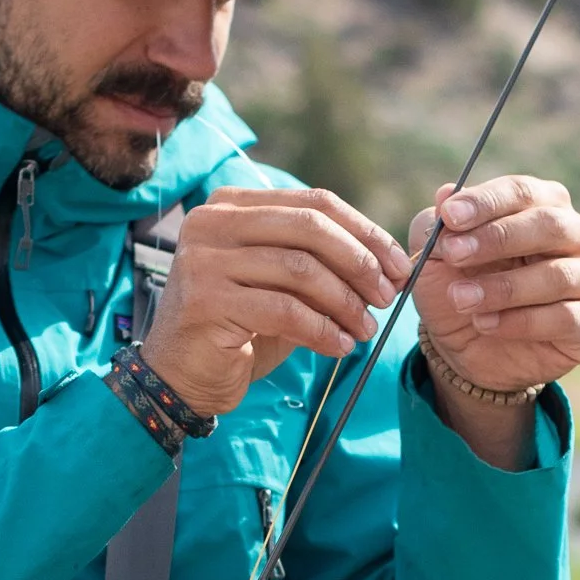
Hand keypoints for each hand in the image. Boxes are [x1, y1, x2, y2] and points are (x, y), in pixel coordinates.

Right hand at [143, 187, 407, 418]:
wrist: (180, 377)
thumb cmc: (239, 330)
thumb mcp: (282, 286)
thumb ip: (318, 263)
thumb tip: (387, 263)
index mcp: (233, 205)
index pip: (314, 203)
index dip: (364, 232)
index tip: (399, 266)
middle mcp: (213, 222)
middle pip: (309, 227)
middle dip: (359, 263)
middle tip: (387, 297)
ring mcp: (205, 259)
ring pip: (299, 268)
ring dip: (344, 302)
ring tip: (366, 329)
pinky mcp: (207, 300)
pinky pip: (283, 310)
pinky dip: (321, 329)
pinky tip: (339, 346)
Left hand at [409, 177, 579, 396]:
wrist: (470, 349)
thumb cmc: (461, 287)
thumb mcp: (436, 257)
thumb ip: (438, 225)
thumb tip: (445, 192)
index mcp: (544, 204)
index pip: (522, 192)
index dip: (486, 202)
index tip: (450, 216)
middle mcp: (578, 235)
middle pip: (548, 225)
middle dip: (497, 238)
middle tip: (454, 254)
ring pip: (558, 275)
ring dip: (504, 288)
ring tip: (462, 299)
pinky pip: (566, 318)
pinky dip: (522, 322)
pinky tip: (485, 324)